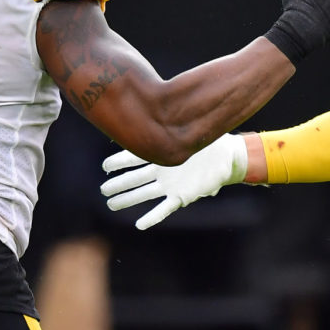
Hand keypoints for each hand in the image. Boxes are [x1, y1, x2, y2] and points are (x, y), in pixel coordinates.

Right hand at [101, 134, 247, 229]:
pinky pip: (164, 209)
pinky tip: (139, 224)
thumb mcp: (193, 130)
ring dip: (128, 199)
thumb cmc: (209, 140)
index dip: (120, 162)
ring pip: (144, 193)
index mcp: (163, 154)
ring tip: (111, 203)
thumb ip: (181, 123)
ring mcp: (171, 184)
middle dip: (119, 184)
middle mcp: (163, 171)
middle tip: (103, 190)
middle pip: (135, 178)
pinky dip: (152, 217)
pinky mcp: (182, 197)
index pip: (136, 157)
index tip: (105, 166)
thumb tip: (170, 105)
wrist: (226, 157)